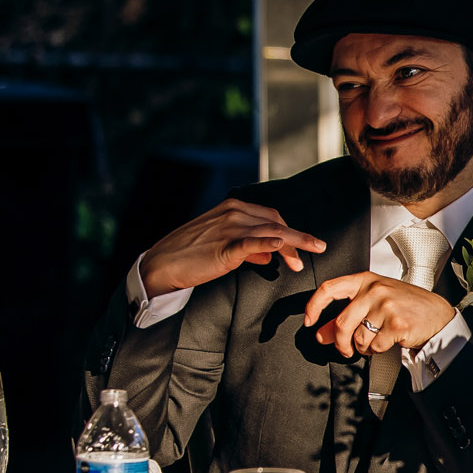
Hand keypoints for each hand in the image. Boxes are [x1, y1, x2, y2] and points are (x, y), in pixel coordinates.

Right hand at [137, 197, 327, 297]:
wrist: (163, 264)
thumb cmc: (191, 255)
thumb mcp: (222, 245)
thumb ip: (249, 247)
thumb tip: (270, 254)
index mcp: (232, 208)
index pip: (271, 217)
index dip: (290, 233)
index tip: (302, 249)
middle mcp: (233, 213)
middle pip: (276, 223)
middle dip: (297, 240)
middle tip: (309, 256)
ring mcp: (229, 228)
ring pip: (272, 232)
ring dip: (294, 246)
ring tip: (306, 258)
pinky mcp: (224, 246)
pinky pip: (251, 242)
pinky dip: (269, 244)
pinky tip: (281, 247)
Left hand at [303, 272, 458, 359]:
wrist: (437, 315)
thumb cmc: (406, 306)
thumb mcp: (375, 304)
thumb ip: (347, 316)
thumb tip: (322, 333)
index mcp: (366, 280)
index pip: (329, 289)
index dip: (314, 306)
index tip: (310, 320)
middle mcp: (374, 290)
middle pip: (343, 323)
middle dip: (340, 342)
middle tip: (344, 350)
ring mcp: (386, 306)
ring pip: (358, 337)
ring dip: (363, 347)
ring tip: (376, 341)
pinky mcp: (396, 324)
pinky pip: (375, 346)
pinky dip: (377, 350)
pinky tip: (387, 342)